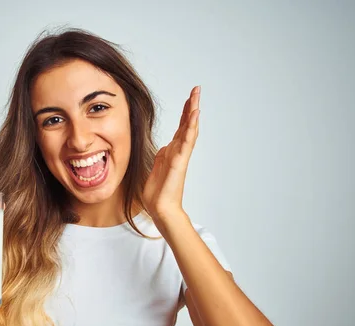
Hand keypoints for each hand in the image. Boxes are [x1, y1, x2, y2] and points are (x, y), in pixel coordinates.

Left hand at [142, 86, 200, 222]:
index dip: (185, 112)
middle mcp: (179, 151)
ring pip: (189, 130)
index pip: (181, 127)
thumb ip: (162, 156)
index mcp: (173, 152)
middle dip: (192, 106)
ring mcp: (180, 156)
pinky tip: (194, 116)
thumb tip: (165, 147)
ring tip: (197, 97)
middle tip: (197, 89)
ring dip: (193, 113)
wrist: (161, 208)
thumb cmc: (159, 192)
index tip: (190, 97)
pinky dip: (191, 128)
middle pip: (187, 124)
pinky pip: (186, 142)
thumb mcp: (157, 167)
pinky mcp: (178, 162)